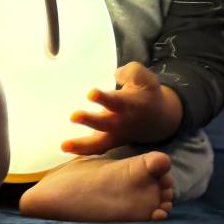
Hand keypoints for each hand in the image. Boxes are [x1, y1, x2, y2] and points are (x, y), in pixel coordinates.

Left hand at [62, 61, 182, 153]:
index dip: (103, 98)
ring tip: (64, 145)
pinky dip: (82, 150)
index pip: (116, 101)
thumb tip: (116, 74)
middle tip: (73, 116)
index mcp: (130, 105)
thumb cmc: (146, 93)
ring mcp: (116, 135)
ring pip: (100, 143)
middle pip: (105, 123)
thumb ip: (132, 72)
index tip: (90, 94)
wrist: (158, 119)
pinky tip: (65, 148)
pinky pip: (97, 149)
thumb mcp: (146, 78)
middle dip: (89, 120)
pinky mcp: (110, 142)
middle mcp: (122, 122)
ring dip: (82, 144)